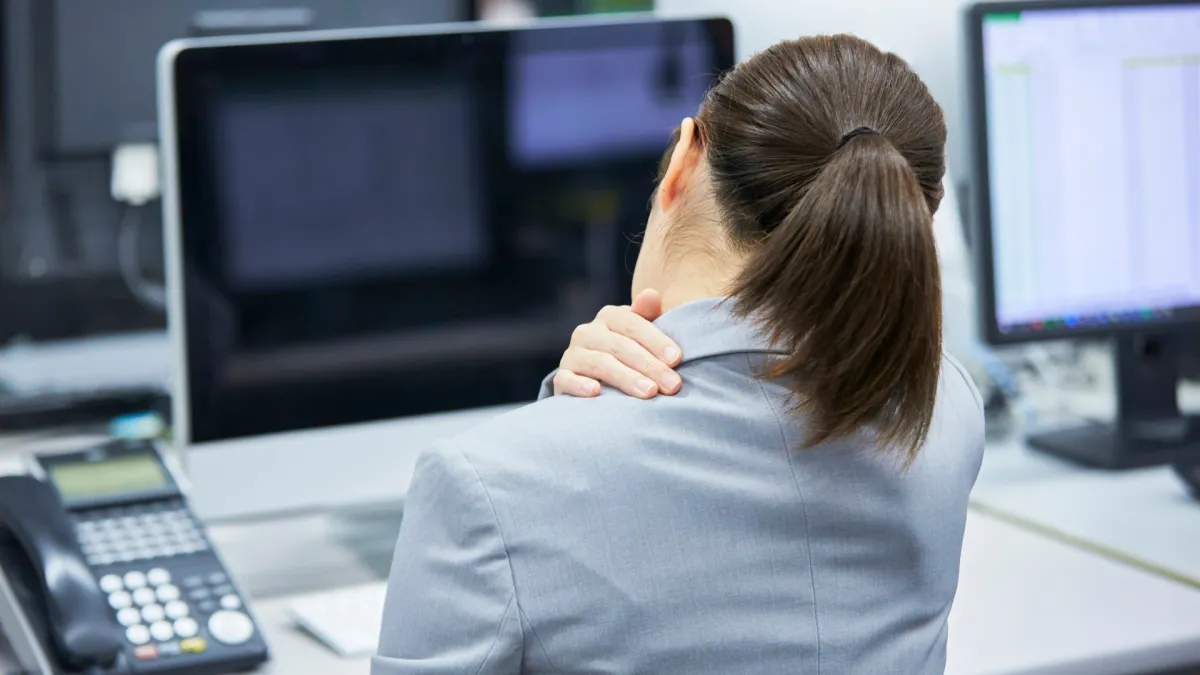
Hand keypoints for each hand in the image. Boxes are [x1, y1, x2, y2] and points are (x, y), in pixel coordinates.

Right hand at [554, 289, 682, 398]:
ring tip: (649, 393)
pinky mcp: (561, 377)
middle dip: (650, 366)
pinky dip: (579, 385)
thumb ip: (647, 316)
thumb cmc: (627, 353)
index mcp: (609, 317)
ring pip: (599, 363)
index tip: (676, 359)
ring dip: (626, 378)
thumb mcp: (639, 334)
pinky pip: (566, 379)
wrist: (591, 375)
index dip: (656, 341)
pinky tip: (596, 392)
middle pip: (620, 346)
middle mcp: (587, 332)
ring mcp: (573, 354)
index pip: (633, 324)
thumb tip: (651, 294)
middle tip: (672, 385)